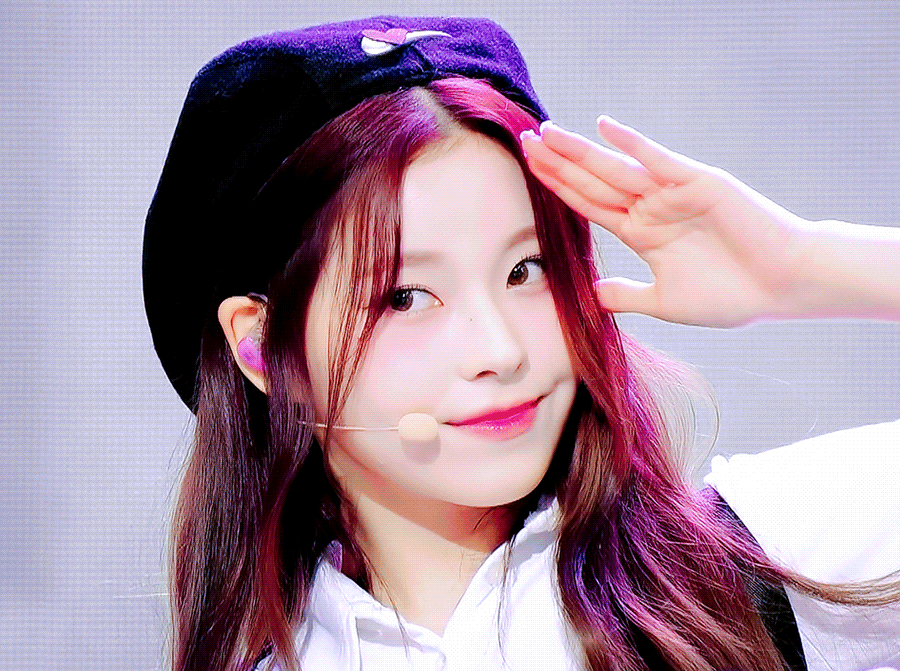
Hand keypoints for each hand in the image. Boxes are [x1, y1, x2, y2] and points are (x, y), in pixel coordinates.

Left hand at [521, 117, 811, 327]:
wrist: (781, 286)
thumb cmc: (731, 294)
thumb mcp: (665, 301)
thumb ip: (626, 295)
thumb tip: (590, 295)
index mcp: (642, 233)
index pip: (588, 205)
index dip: (558, 188)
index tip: (529, 171)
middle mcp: (651, 208)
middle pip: (593, 181)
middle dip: (558, 163)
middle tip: (522, 142)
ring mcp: (672, 193)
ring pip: (616, 168)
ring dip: (580, 151)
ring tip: (546, 133)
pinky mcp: (698, 183)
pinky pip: (658, 160)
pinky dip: (632, 143)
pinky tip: (603, 127)